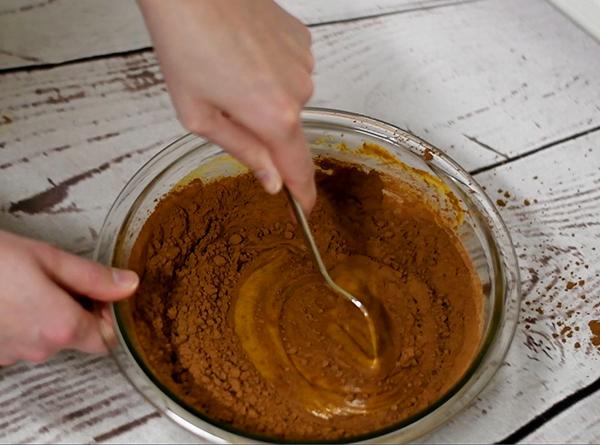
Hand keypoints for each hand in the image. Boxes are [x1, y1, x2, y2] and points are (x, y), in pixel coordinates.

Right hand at [0, 230, 137, 365]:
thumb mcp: (48, 258)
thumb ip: (93, 277)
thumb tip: (129, 285)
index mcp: (60, 327)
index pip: (108, 338)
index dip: (111, 316)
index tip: (102, 292)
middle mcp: (38, 349)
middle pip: (78, 337)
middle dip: (80, 310)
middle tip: (66, 278)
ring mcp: (11, 354)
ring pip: (48, 338)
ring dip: (51, 314)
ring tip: (33, 282)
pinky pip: (21, 339)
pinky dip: (25, 320)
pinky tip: (12, 295)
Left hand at [138, 0, 315, 211]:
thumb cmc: (184, 45)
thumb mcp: (199, 115)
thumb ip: (242, 151)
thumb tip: (272, 181)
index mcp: (273, 116)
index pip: (298, 168)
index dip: (303, 193)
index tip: (306, 209)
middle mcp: (299, 92)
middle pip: (287, 131)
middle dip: (261, 128)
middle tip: (224, 102)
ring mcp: (304, 63)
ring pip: (288, 99)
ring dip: (264, 96)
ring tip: (231, 70)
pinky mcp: (302, 41)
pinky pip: (290, 71)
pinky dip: (271, 71)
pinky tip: (246, 52)